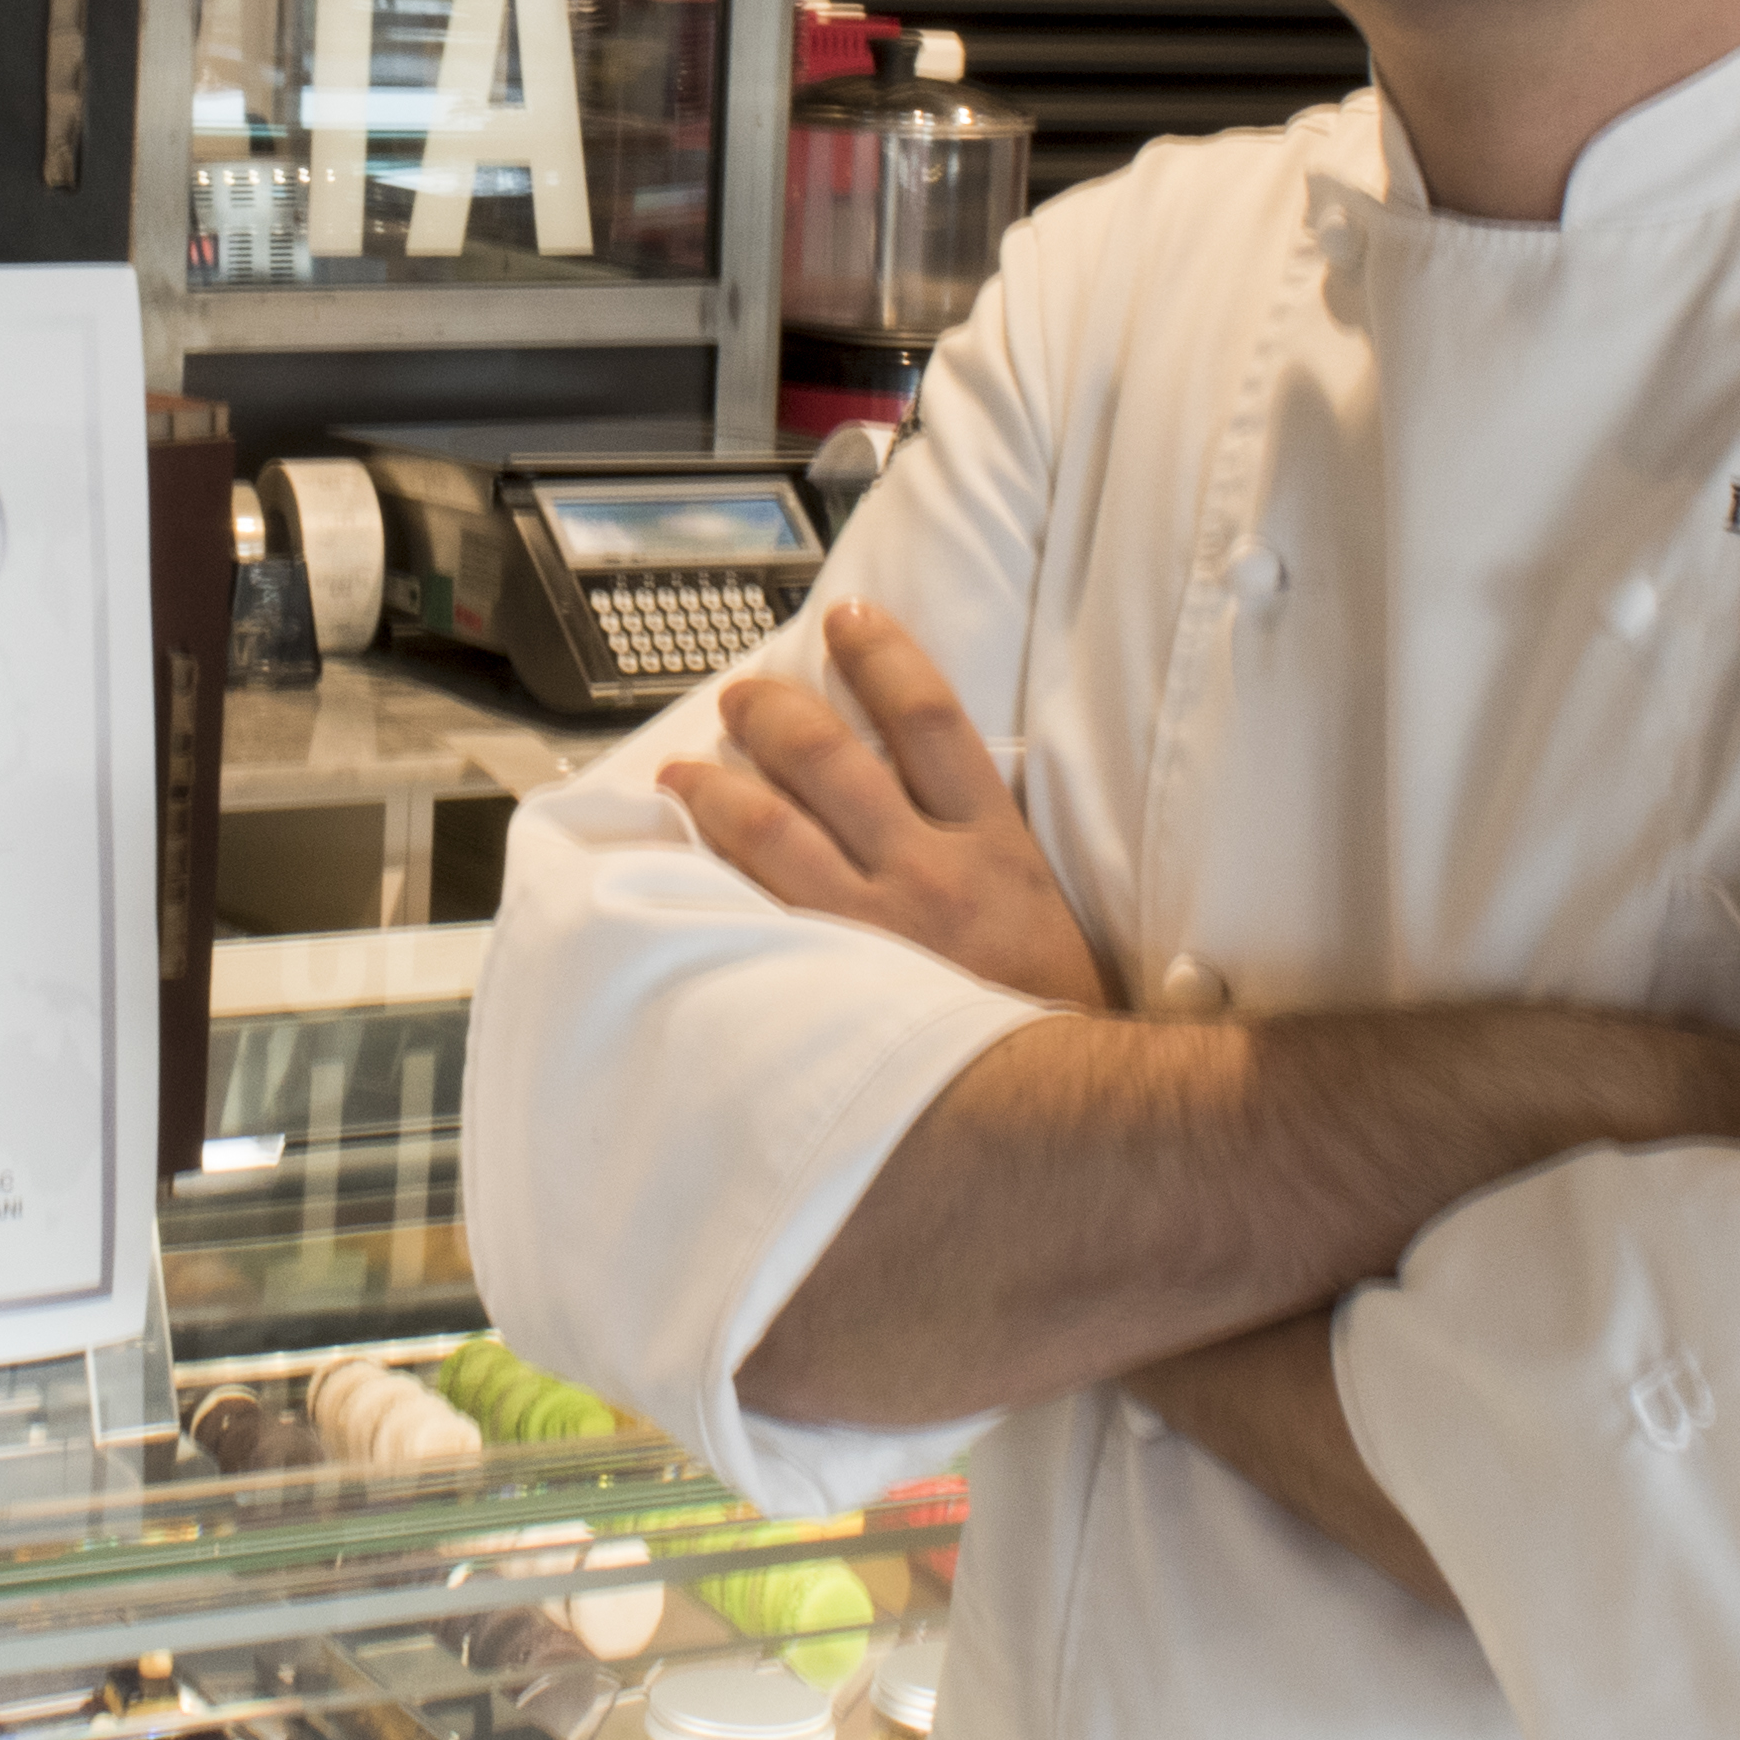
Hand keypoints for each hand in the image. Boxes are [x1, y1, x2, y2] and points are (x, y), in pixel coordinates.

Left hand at [667, 599, 1113, 1010]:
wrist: (1064, 1119)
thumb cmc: (1054, 1020)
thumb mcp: (1044, 908)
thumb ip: (987, 845)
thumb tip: (917, 784)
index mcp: (996, 846)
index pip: (930, 717)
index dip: (883, 655)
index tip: (849, 620)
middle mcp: (928, 875)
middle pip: (827, 757)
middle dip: (771, 713)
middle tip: (742, 697)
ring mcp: (871, 930)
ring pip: (769, 826)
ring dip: (715, 784)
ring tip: (685, 768)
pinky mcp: (827, 985)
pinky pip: (748, 913)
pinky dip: (707, 878)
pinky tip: (675, 863)